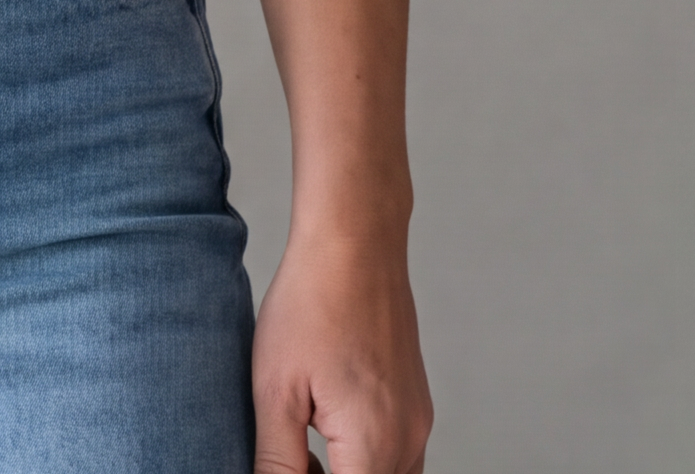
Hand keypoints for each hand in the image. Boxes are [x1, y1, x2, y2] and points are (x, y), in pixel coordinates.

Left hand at [250, 231, 431, 473]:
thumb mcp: (277, 391)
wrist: (354, 242)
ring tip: (302, 453)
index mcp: (373, 448)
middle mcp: (408, 442)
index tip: (284, 462)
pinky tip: (324, 429)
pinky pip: (398, 458)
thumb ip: (277, 461)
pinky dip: (365, 461)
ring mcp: (418, 423)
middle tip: (288, 459)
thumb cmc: (310, 306)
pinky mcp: (417, 404)